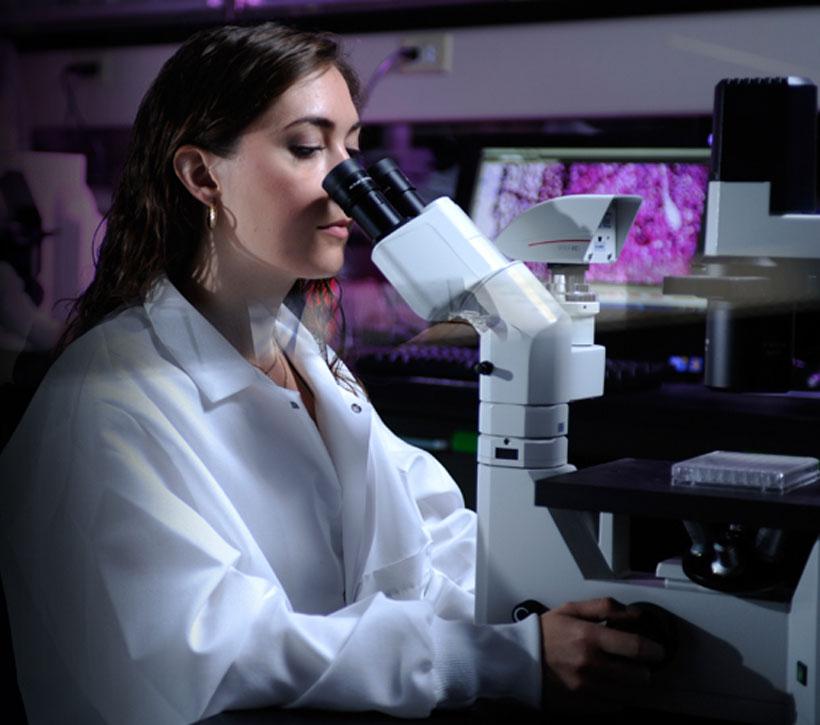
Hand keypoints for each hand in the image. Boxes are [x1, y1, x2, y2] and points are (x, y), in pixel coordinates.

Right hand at [539, 597, 665, 701]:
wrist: (519, 659)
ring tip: (624, 676)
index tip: (657, 651)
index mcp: (589, 638)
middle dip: (643, 670)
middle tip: (638, 664)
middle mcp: (590, 665)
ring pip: (629, 695)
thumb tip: (635, 614)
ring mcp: (586, 689)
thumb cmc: (547, 632)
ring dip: (631, 686)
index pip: (635, 647)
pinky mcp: (582, 706)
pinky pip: (613, 707)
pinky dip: (616, 698)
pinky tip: (608, 687)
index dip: (654, 650)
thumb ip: (604, 608)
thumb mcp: (572, 609)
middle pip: (638, 676)